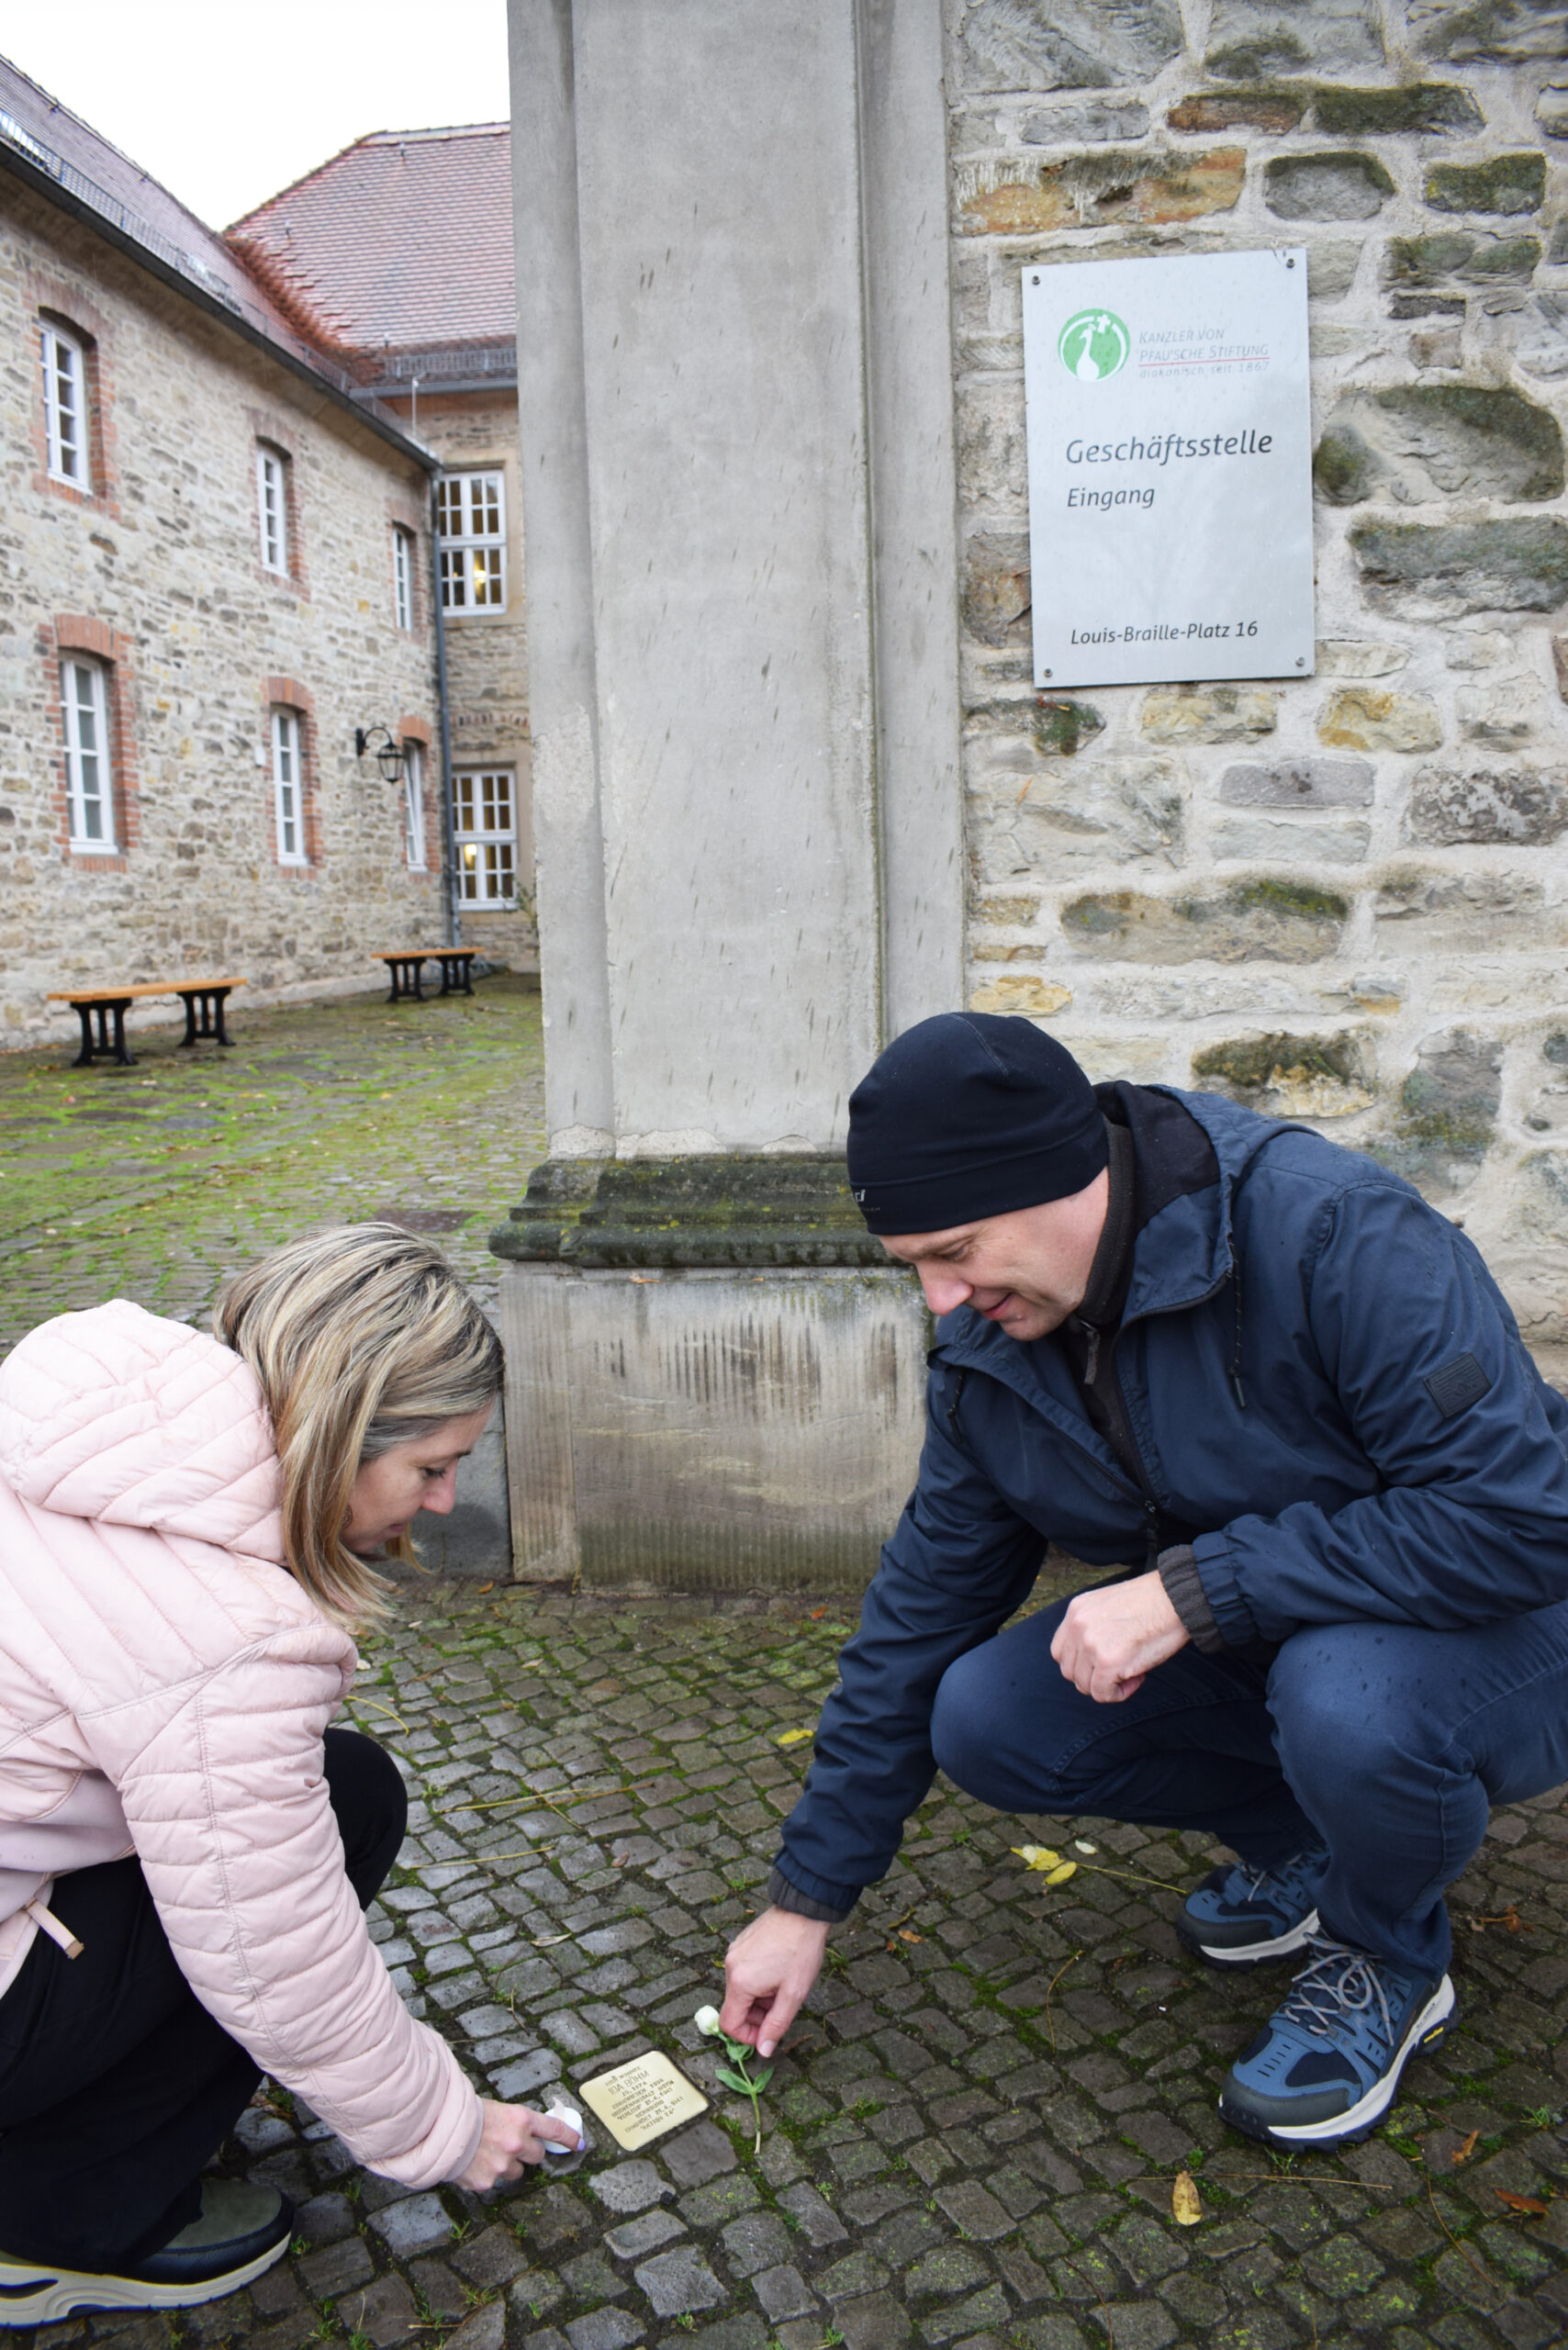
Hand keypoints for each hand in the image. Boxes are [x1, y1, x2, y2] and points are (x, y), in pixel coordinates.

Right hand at [455, 2100, 581, 2189]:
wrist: (439, 2129)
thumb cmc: (468, 2115)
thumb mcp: (499, 2109)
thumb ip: (517, 2124)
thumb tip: (533, 2134)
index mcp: (522, 2119)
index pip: (555, 2129)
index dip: (569, 2138)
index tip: (578, 2144)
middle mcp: (517, 2143)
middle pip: (537, 2155)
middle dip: (528, 2152)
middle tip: (511, 2145)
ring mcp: (503, 2165)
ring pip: (517, 2171)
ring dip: (507, 2165)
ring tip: (487, 2153)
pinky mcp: (488, 2182)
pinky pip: (495, 2181)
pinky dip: (487, 2174)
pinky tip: (474, 2163)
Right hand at [720, 1906, 829, 2058]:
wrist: (802, 1912)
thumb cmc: (800, 1951)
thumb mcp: (793, 1994)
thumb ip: (776, 2025)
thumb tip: (764, 2050)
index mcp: (740, 1982)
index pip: (729, 2023)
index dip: (747, 2036)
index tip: (768, 2033)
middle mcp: (730, 1967)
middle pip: (735, 2007)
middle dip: (757, 2016)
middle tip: (781, 2007)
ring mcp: (734, 1953)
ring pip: (740, 1990)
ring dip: (759, 1998)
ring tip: (782, 1987)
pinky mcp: (740, 1943)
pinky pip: (743, 1972)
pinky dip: (757, 1981)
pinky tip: (778, 1972)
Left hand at [1050, 1570, 1187, 1704]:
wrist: (1176, 1599)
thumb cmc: (1152, 1603)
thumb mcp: (1108, 1605)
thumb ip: (1092, 1626)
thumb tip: (1090, 1658)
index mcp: (1076, 1610)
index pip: (1060, 1651)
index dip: (1082, 1663)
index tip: (1104, 1661)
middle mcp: (1077, 1626)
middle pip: (1069, 1671)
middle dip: (1094, 1677)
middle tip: (1121, 1668)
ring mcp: (1090, 1644)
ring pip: (1084, 1685)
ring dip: (1107, 1685)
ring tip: (1132, 1670)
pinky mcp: (1107, 1663)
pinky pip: (1102, 1694)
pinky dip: (1119, 1694)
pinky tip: (1137, 1678)